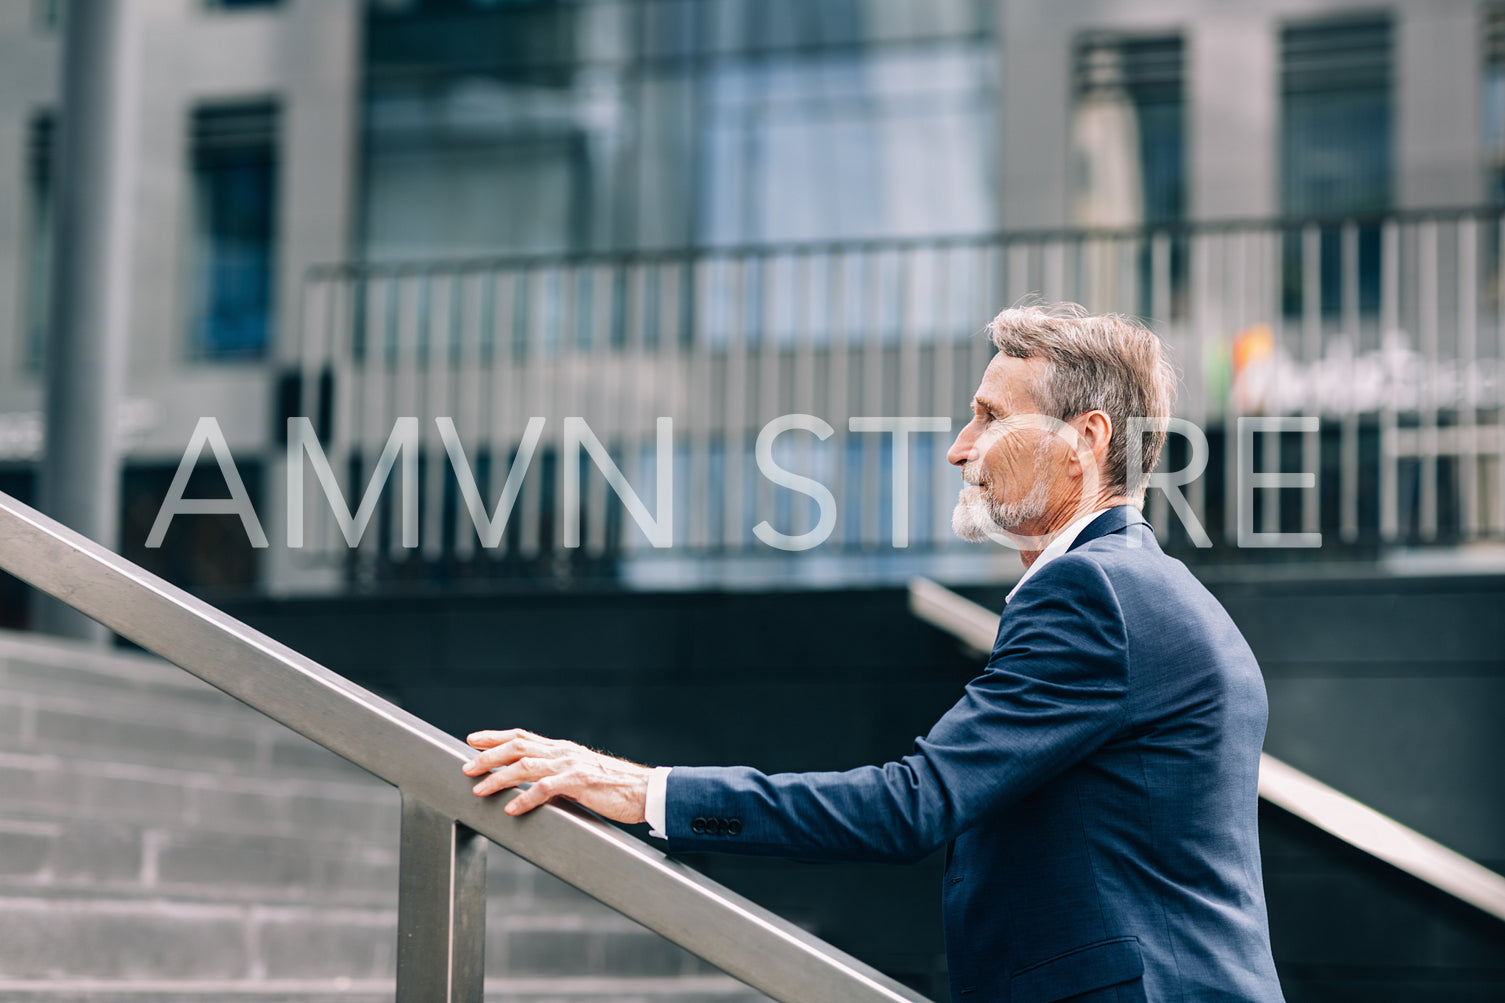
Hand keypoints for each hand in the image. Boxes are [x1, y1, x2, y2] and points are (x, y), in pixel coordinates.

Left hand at [463, 728, 650, 823]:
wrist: (644, 791)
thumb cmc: (615, 786)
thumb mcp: (581, 773)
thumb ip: (559, 774)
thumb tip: (533, 783)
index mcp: (562, 749)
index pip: (522, 736)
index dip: (495, 736)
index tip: (472, 740)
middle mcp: (563, 752)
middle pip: (517, 746)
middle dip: (488, 756)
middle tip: (467, 768)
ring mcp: (570, 765)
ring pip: (525, 765)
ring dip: (498, 777)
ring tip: (479, 790)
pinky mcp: (579, 782)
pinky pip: (544, 788)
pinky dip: (524, 798)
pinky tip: (511, 809)